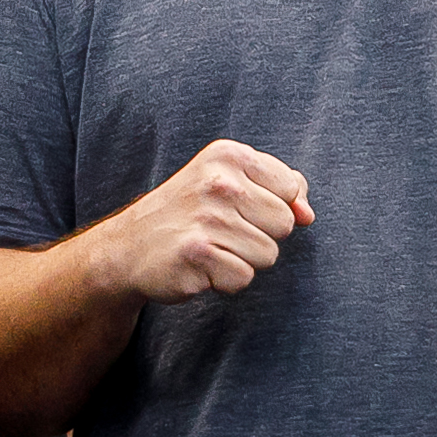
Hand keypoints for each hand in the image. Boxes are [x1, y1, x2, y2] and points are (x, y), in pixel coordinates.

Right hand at [95, 140, 313, 301]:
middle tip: (220, 232)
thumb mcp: (230, 182)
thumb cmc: (188, 214)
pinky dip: (224, 280)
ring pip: (268, 255)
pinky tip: (199, 267)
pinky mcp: (197, 254)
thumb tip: (307, 215)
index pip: (291, 190)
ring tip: (210, 248)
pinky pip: (243, 277)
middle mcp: (218, 181)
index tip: (238, 208)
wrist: (128, 247)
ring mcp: (206, 218)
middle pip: (285, 224)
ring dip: (242, 260)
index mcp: (229, 155)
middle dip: (260, 236)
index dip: (271, 208)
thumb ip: (280, 188)